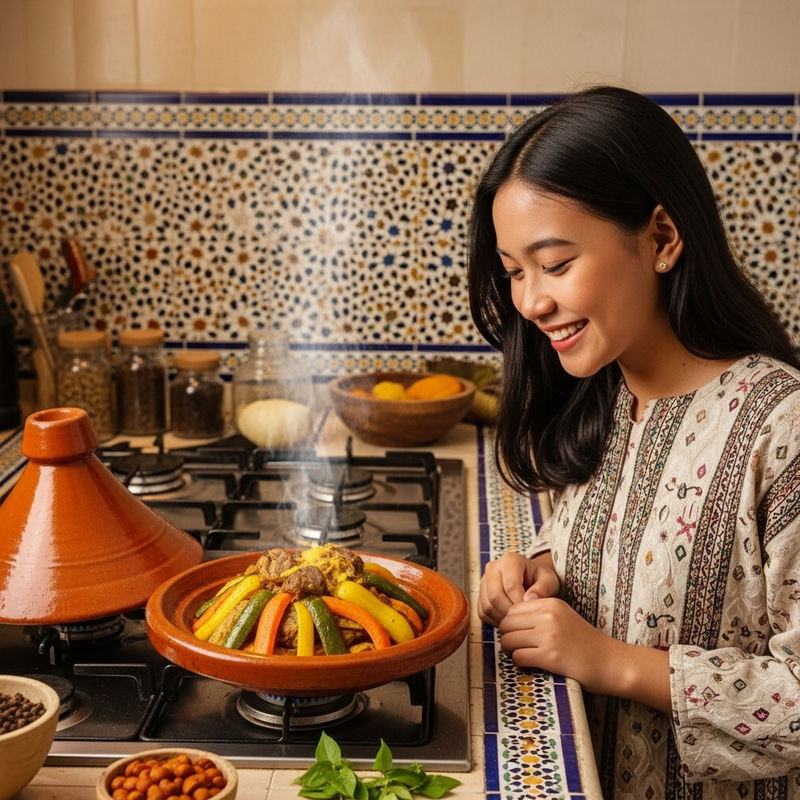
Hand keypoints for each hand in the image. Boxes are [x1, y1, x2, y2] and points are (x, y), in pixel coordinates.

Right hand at [478, 552, 559, 626]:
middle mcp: (493, 567)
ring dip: (502, 618)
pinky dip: (495, 620)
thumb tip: (529, 599)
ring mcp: (484, 580)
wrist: (531, 578)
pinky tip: (509, 620)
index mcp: (510, 560)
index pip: (510, 585)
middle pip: (495, 595)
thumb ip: (543, 588)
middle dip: (510, 612)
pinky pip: (483, 611)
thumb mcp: (549, 581)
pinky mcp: (480, 593)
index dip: (520, 603)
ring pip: (487, 605)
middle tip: (523, 619)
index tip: (530, 611)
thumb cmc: (541, 579)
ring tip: (517, 620)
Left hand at [499, 597, 670, 711]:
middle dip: (507, 637)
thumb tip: (508, 621)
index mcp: (551, 603)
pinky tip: (530, 664)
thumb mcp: (563, 617)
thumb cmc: (585, 643)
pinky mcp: (551, 656)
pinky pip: (519, 657)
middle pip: (507, 624)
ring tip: (523, 656)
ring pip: (508, 640)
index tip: (518, 634)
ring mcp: (549, 635)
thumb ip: (539, 614)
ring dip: (511, 651)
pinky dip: (520, 663)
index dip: (511, 624)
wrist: (612, 662)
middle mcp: (548, 615)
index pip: (512, 609)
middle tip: (517, 647)